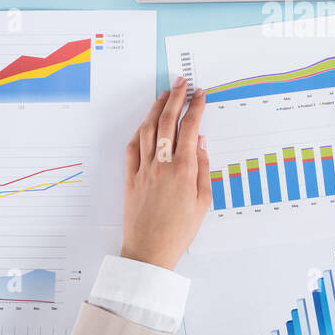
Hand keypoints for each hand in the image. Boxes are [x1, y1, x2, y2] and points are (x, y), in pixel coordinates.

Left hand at [121, 77, 210, 270]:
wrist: (150, 250)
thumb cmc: (180, 230)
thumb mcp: (203, 201)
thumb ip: (204, 168)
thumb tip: (202, 143)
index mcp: (184, 169)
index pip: (190, 128)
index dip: (196, 107)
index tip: (201, 94)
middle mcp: (162, 164)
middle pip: (167, 122)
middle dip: (176, 98)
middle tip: (182, 83)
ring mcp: (144, 169)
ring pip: (147, 130)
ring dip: (156, 109)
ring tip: (165, 96)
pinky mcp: (131, 178)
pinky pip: (133, 147)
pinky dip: (140, 131)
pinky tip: (146, 124)